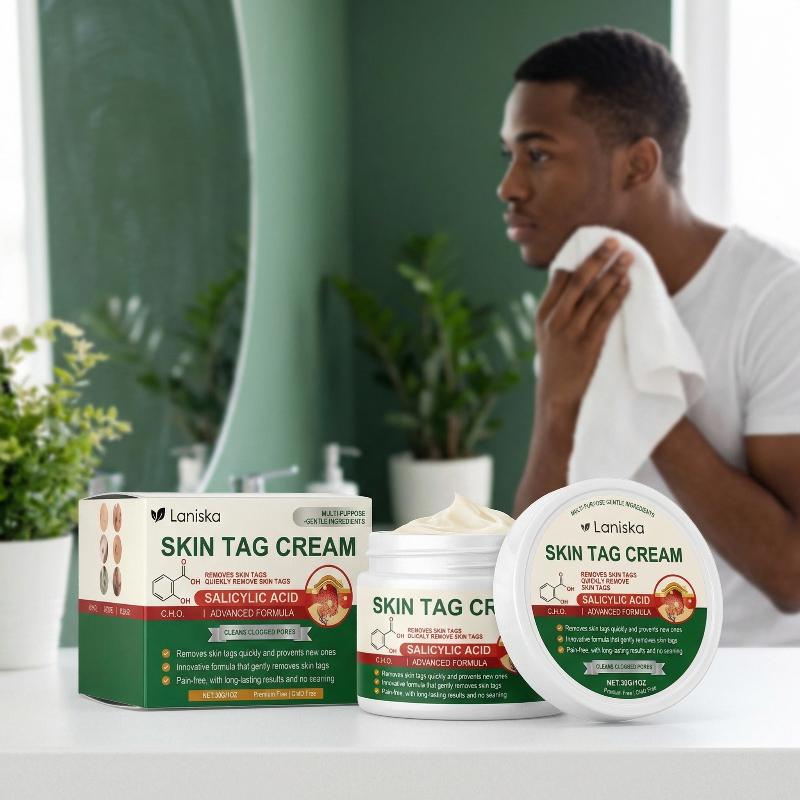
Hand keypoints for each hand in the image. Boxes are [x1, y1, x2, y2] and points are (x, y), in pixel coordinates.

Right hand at [535, 237, 631, 415]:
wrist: (556, 396)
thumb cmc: (555, 364)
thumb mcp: (547, 335)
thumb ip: (557, 311)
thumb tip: (573, 284)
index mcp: (543, 314)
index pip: (560, 278)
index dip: (578, 259)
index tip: (594, 244)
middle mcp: (555, 320)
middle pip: (578, 280)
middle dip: (597, 258)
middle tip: (614, 240)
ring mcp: (571, 332)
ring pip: (594, 294)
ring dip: (613, 273)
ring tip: (628, 257)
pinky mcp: (588, 344)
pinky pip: (605, 314)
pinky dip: (617, 296)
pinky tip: (627, 284)